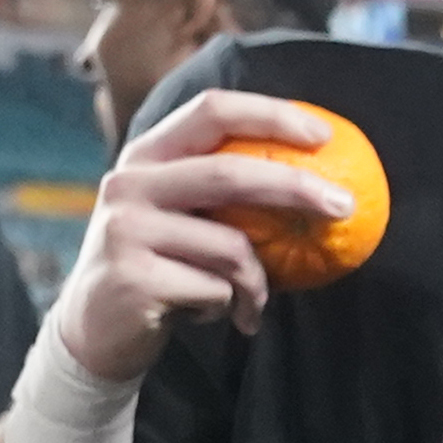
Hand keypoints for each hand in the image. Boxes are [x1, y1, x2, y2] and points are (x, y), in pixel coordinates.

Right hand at [48, 89, 359, 383]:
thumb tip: (320, 178)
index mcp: (146, 156)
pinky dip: (229, 309)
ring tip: (249, 301)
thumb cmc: (160, 267)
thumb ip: (227, 193)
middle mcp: (128, 184)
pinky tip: (205, 316)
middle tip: (346, 206)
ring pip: (231, 248)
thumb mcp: (182, 217)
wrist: (96, 331)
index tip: (325, 135)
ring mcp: (125, 230)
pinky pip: (217, 292)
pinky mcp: (133, 278)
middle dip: (296, 187)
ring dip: (257, 283)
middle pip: (228, 173)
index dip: (270, 114)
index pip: (210, 111)